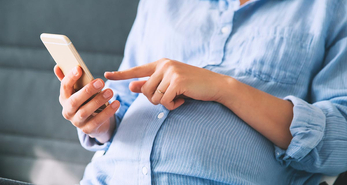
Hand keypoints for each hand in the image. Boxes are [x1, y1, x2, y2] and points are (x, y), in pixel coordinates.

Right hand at [54, 65, 119, 142]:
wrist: (95, 122)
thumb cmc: (87, 101)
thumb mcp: (80, 91)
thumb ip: (72, 80)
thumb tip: (57, 66)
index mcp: (64, 98)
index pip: (64, 87)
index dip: (70, 78)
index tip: (79, 68)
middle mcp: (68, 111)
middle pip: (74, 101)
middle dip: (87, 90)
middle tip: (101, 81)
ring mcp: (77, 122)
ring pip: (85, 112)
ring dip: (98, 101)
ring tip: (110, 91)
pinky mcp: (88, 130)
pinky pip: (97, 121)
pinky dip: (108, 112)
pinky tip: (116, 103)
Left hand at [104, 58, 231, 109]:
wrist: (215, 85)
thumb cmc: (192, 85)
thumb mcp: (169, 84)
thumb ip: (150, 84)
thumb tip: (132, 86)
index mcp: (160, 64)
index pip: (137, 70)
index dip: (121, 74)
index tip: (106, 76)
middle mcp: (164, 65)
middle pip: (145, 91)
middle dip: (155, 99)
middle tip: (171, 97)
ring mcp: (170, 72)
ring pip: (154, 97)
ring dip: (166, 103)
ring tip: (179, 96)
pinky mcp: (177, 81)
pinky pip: (165, 101)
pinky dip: (173, 105)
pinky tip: (183, 99)